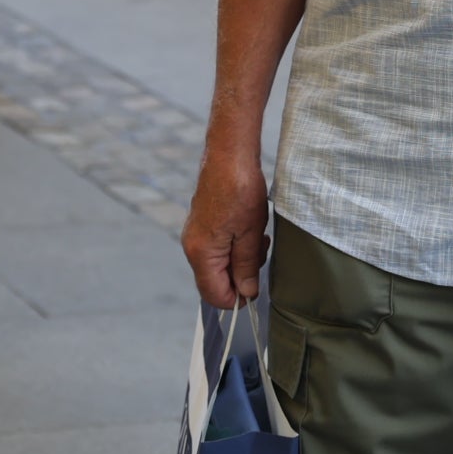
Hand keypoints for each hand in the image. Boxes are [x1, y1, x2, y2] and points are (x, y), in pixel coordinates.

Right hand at [182, 154, 270, 306]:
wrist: (229, 155)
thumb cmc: (239, 190)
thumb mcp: (250, 234)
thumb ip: (247, 267)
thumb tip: (246, 294)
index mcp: (201, 254)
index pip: (215, 296)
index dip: (238, 299)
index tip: (256, 287)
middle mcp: (192, 247)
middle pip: (216, 282)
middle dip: (242, 275)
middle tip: (260, 253)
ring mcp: (195, 235)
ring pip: (219, 265)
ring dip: (241, 259)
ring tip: (258, 238)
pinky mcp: (202, 225)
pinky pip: (218, 249)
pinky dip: (235, 246)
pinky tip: (249, 230)